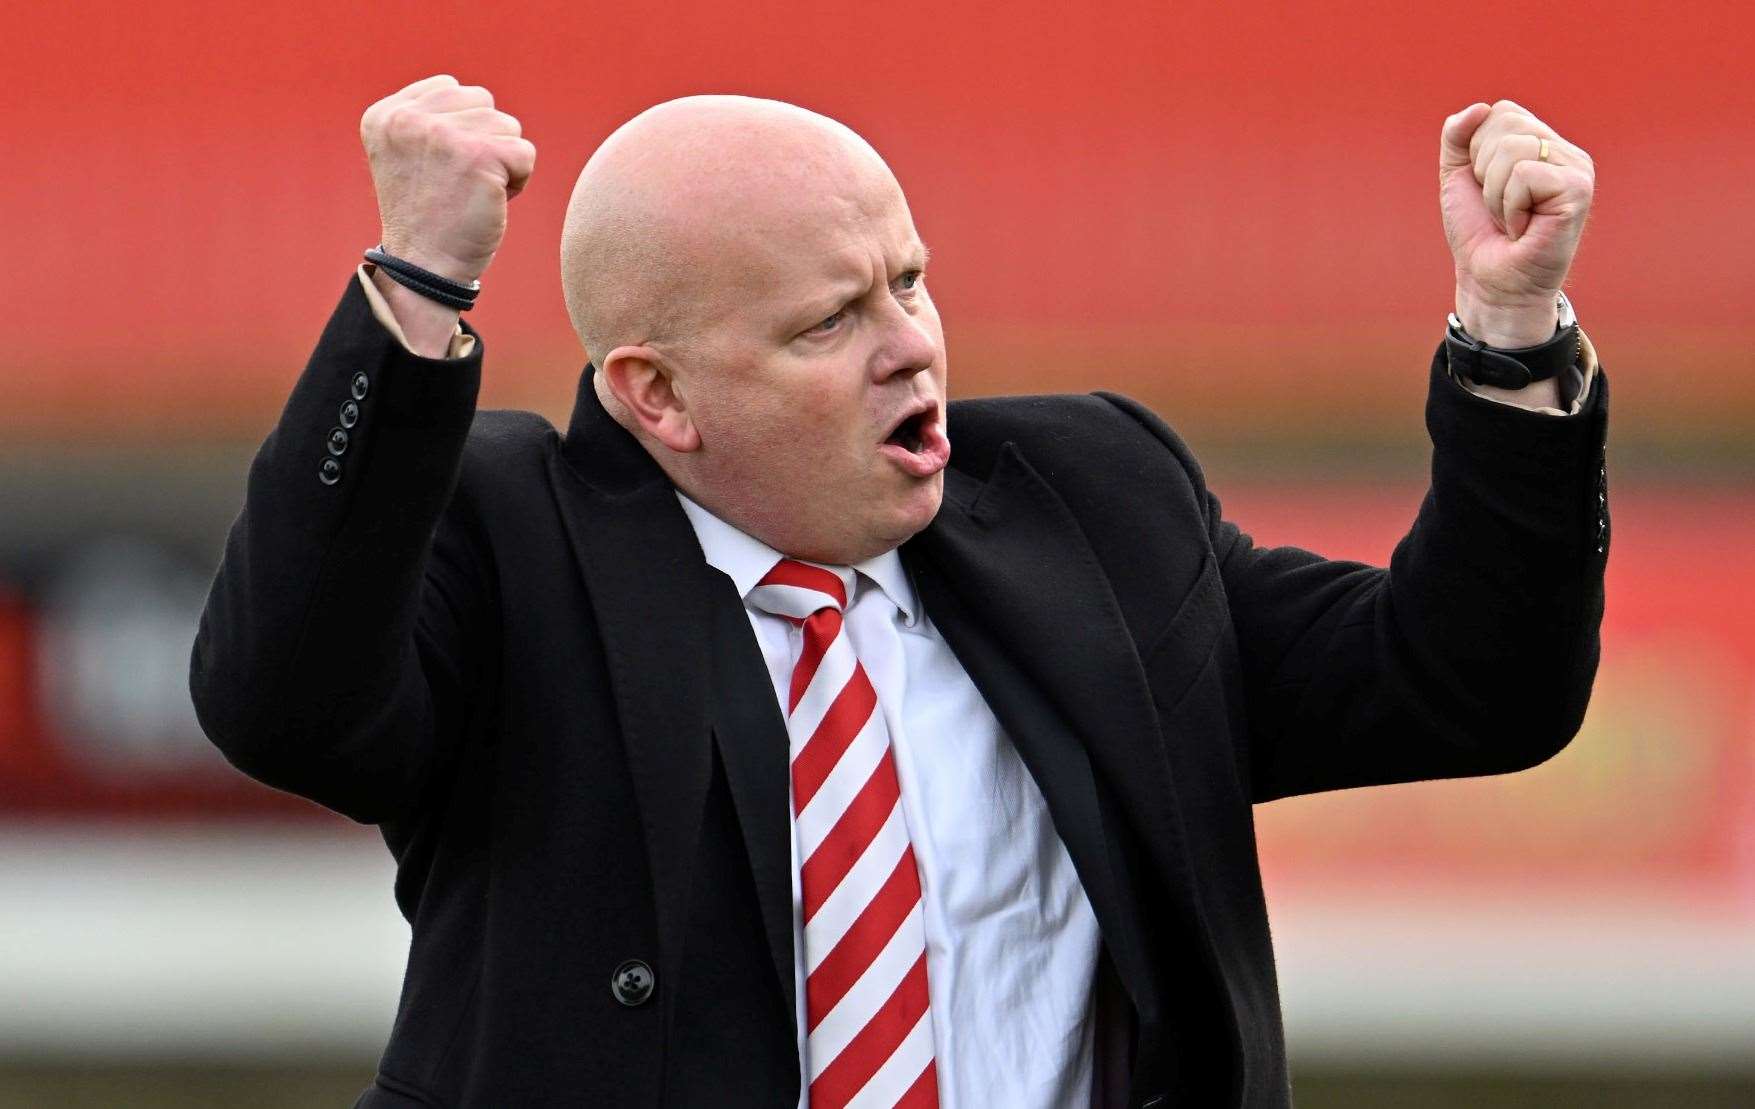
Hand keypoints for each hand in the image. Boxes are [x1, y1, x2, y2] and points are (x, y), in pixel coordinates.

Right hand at [360, 74, 536, 284]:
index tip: (441, 168)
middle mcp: (408, 118)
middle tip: (460, 183)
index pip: (450, 88)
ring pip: (507, 125)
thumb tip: (478, 99)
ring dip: (503, 161)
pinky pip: (525, 153)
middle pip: (483, 102)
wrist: (425, 267)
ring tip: (473, 192)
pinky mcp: (480, 155)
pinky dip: (519, 180)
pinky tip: (490, 201)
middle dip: (484, 141)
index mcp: (385, 114)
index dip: (462, 128)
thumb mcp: (410, 155)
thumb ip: (430, 118)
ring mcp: (443, 135)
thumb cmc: (427, 216)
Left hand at [1439, 100, 1593, 347]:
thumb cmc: (1479, 232)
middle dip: (1483, 172)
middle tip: (1500, 207)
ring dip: (1495, 193)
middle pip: (1504, 124)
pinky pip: (1524, 174)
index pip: (1500, 112)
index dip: (1476, 152)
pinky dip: (1510, 205)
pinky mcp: (1578, 189)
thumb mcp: (1458, 176)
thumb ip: (1459, 136)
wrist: (1489, 281)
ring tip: (1511, 218)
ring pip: (1511, 148)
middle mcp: (1565, 150)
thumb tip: (1479, 107)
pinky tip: (1523, 227)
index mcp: (1541, 142)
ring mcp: (1576, 168)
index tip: (1487, 188)